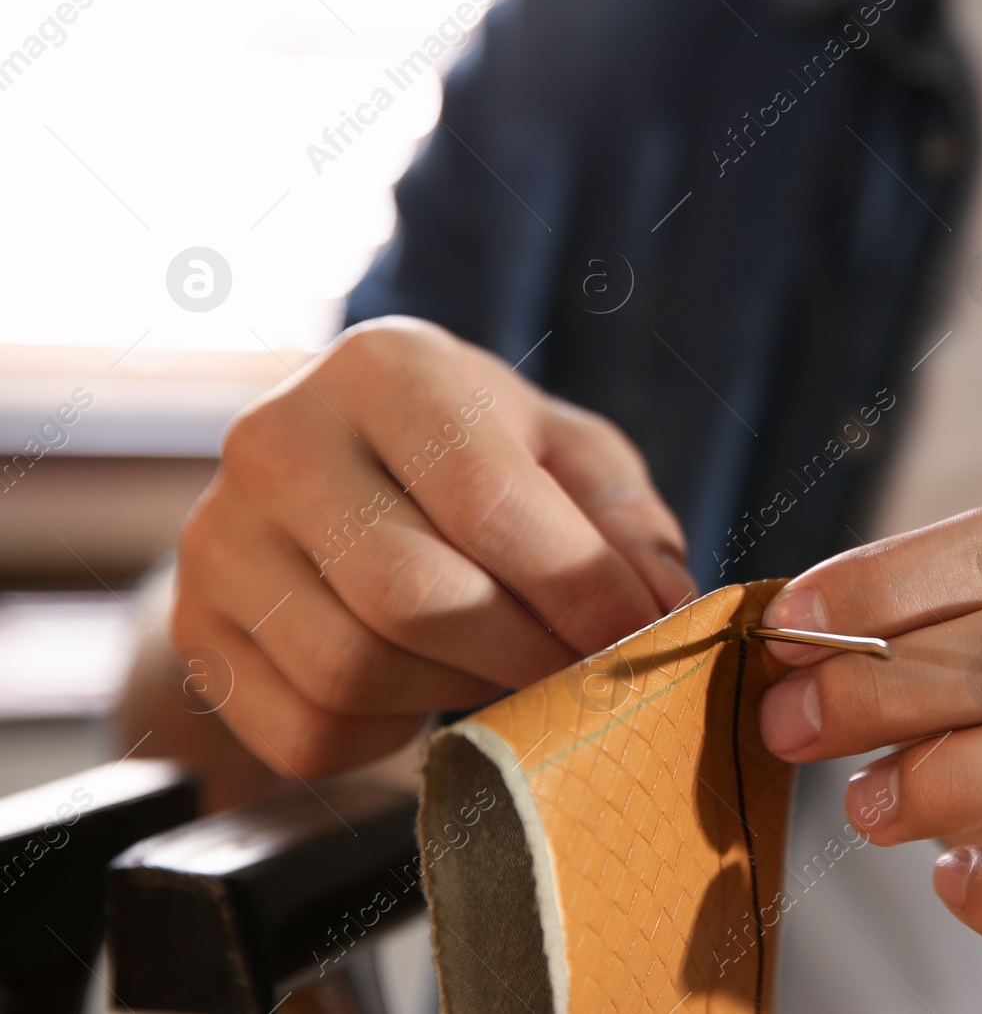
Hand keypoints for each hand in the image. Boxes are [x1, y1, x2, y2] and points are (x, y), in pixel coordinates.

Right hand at [172, 317, 695, 777]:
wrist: (337, 477)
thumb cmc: (473, 460)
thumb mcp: (562, 454)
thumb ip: (622, 517)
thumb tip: (662, 605)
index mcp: (384, 369)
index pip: (487, 499)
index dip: (578, 586)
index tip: (639, 632)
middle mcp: (277, 440)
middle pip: (412, 596)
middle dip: (522, 653)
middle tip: (580, 670)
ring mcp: (218, 538)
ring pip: (352, 671)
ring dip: (455, 694)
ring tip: (499, 667)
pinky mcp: (196, 629)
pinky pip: (305, 730)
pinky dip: (386, 734)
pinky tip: (417, 686)